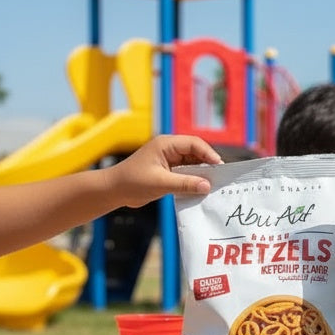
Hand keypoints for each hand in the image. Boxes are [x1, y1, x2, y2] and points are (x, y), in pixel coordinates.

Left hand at [107, 135, 222, 207]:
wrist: (114, 190)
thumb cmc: (132, 182)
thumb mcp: (161, 183)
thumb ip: (185, 184)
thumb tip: (207, 186)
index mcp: (166, 144)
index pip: (193, 144)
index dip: (208, 154)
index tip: (219, 167)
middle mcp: (169, 149)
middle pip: (196, 152)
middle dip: (208, 164)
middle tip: (220, 177)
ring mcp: (169, 159)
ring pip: (192, 163)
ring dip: (201, 173)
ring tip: (213, 184)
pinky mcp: (168, 170)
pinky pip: (186, 172)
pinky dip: (194, 179)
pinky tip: (200, 188)